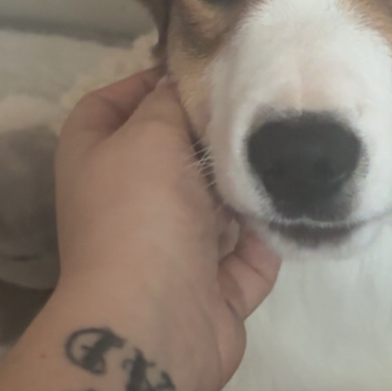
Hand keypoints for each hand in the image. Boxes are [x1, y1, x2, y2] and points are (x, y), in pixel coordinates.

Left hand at [53, 68, 279, 390]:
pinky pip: (250, 255)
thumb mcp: (147, 136)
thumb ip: (169, 103)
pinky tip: (296, 201)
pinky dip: (270, 236)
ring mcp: (172, 251)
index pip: (106, 108)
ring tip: (287, 147)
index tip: (195, 67)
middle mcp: (130, 205)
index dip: (141, 82)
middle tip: (261, 103)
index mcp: (95, 164)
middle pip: (172, 156)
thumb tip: (183, 84)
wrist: (155, 323)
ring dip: (248, 186)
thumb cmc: (138, 216)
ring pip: (217, 207)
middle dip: (212, 135)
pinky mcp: (214, 290)